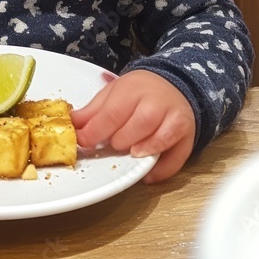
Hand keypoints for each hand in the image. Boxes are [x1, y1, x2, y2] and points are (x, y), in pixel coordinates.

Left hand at [71, 70, 195, 182]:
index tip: (84, 142)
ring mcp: (174, 118)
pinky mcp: (186, 135)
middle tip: (111, 145)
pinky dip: (160, 169)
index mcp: (133, 89)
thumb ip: (93, 111)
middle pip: (138, 124)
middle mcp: (156, 102)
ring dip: (142, 150)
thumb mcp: (114, 93)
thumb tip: (71, 124)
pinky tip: (147, 172)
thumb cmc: (140, 92)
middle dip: (121, 139)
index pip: (113, 112)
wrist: (173, 85)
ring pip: (159, 137)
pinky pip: (176, 157)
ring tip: (131, 153)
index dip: (96, 131)